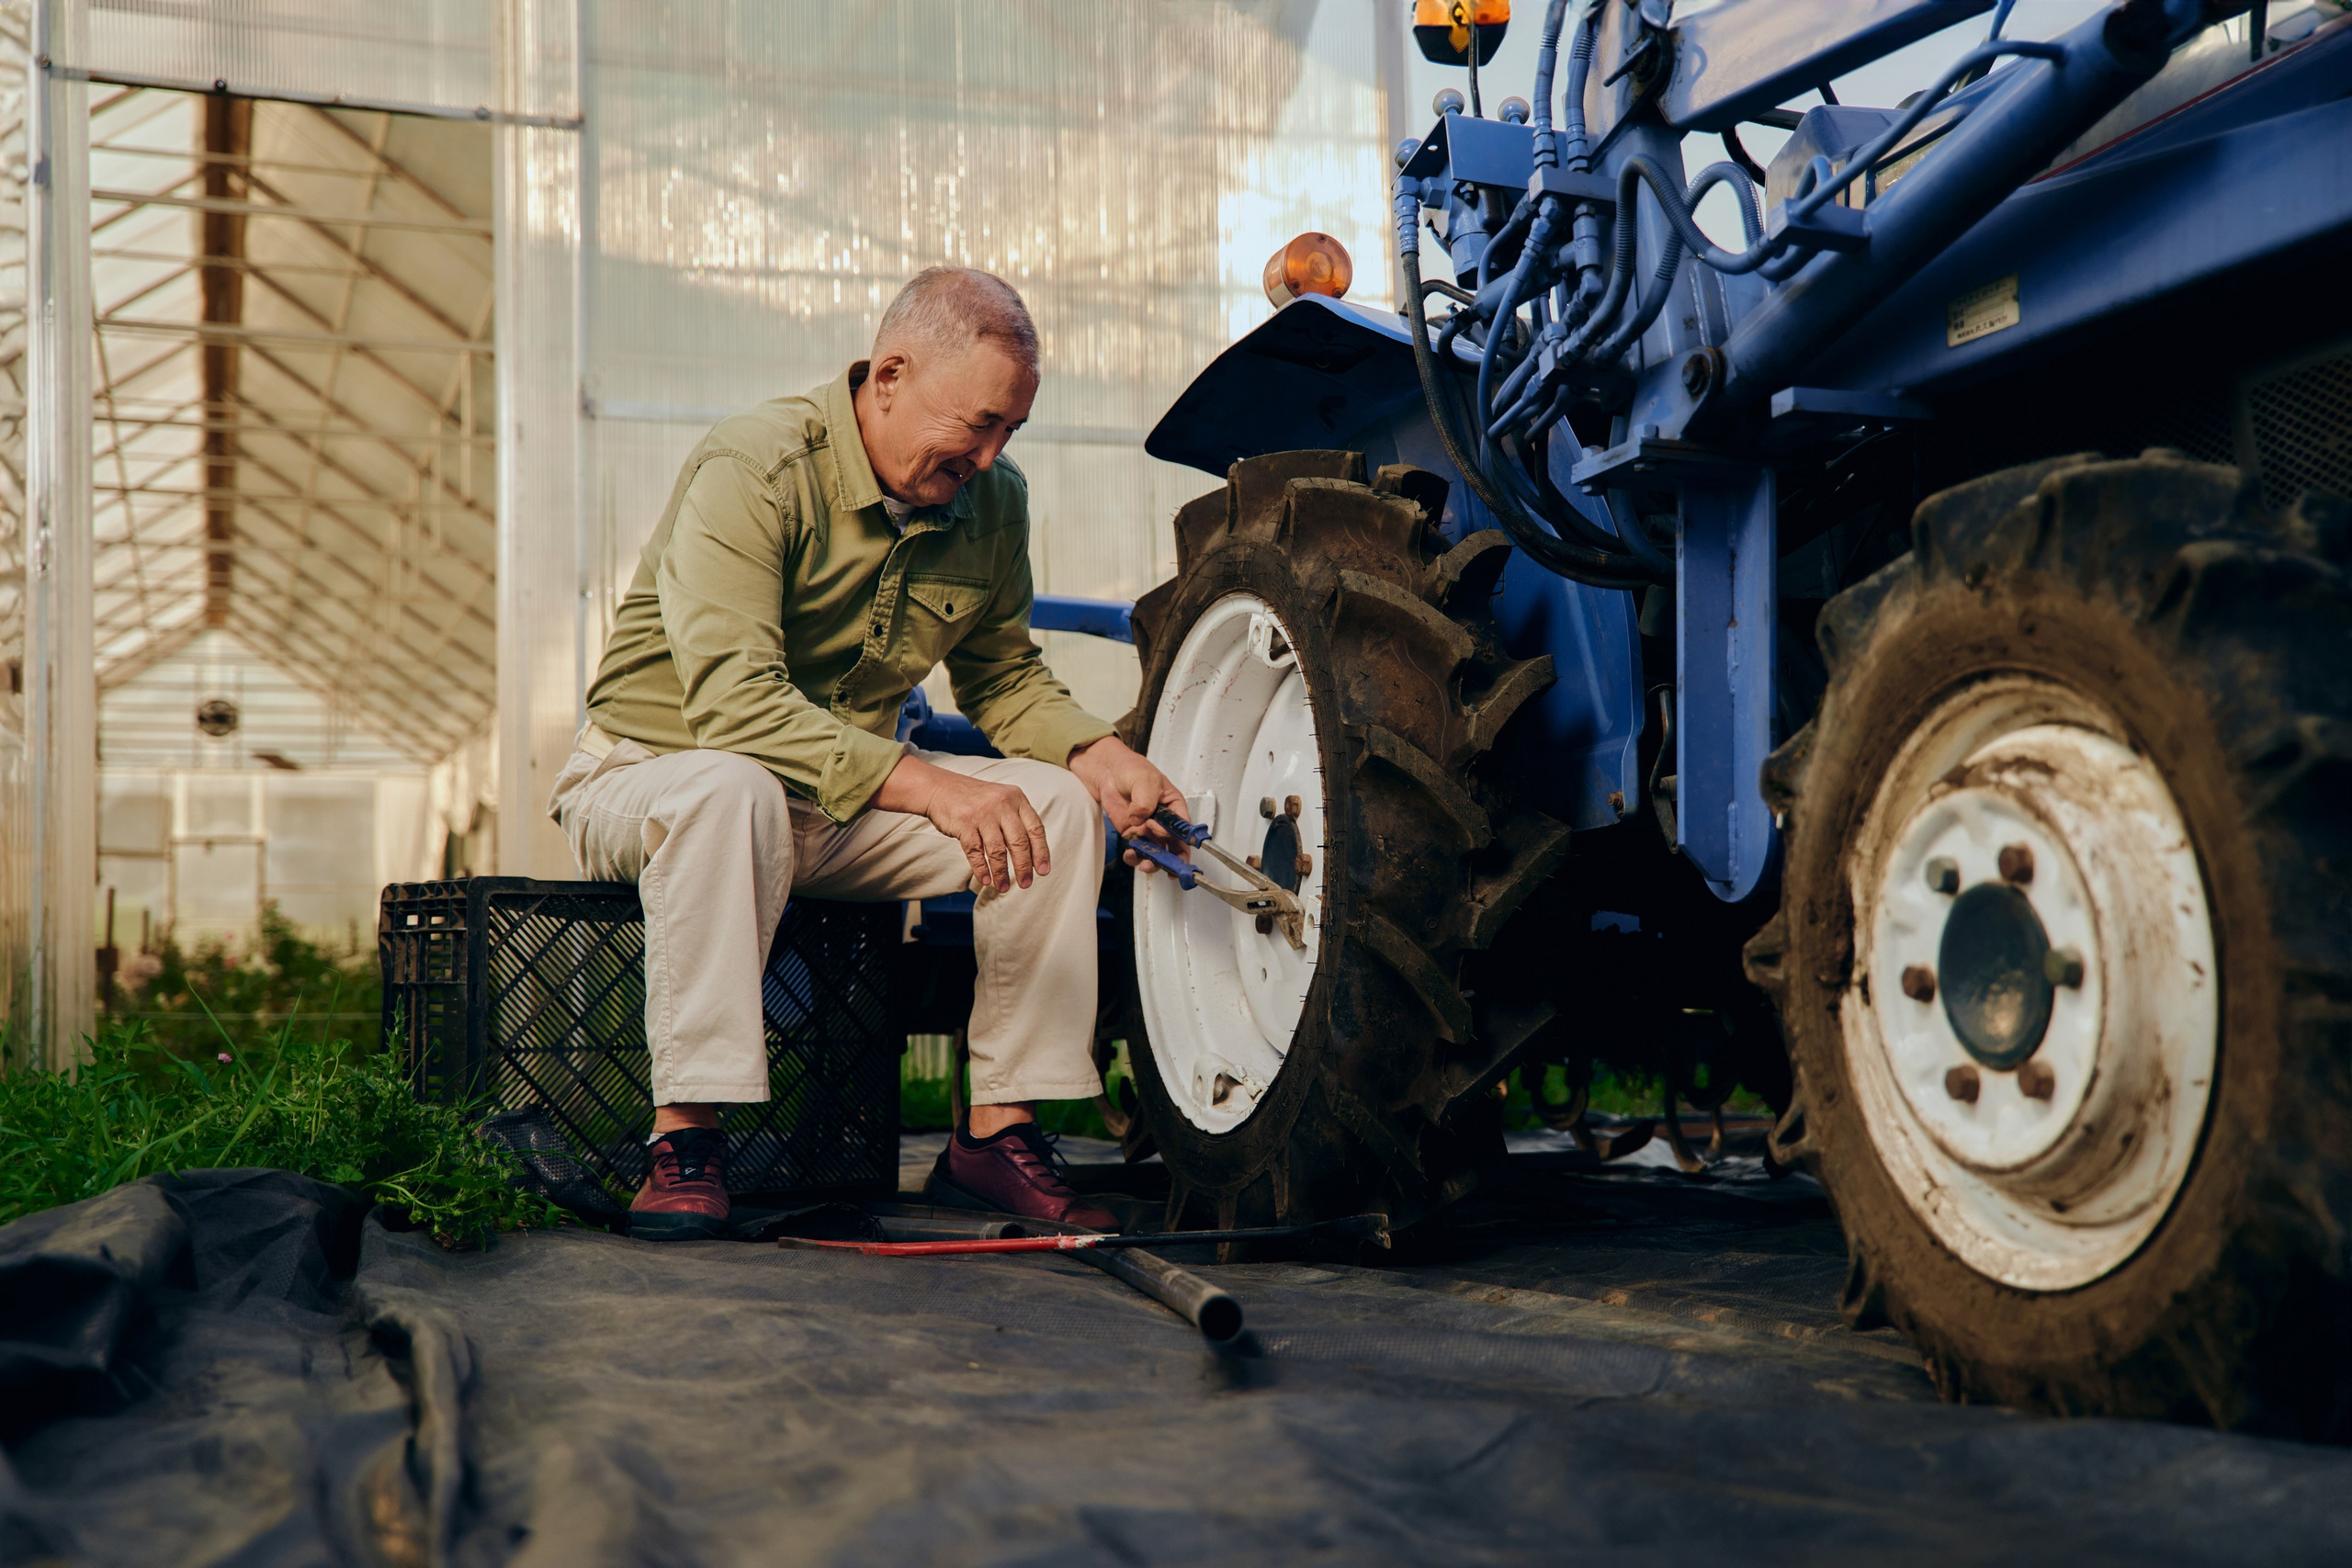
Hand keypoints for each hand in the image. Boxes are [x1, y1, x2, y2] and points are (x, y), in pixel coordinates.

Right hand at [874, 755, 1049, 893]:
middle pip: (1019, 842)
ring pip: (998, 850)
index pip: (1036, 829)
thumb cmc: (975, 800)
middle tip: (1026, 884)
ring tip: (1003, 888)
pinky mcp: (964, 823)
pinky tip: (985, 880)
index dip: (1041, 852)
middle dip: (1024, 867)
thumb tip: (1032, 855)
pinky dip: (981, 868)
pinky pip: (976, 852)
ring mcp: (982, 813)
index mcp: (1016, 798)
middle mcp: (1002, 804)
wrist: (940, 788)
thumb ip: (1016, 820)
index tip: (1043, 871)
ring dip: (1001, 873)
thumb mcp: (1001, 800)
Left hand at [1067, 735, 1189, 874]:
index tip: (1165, 837)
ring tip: (1145, 864)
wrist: (1108, 772)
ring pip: (1157, 852)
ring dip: (1153, 862)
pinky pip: (1137, 851)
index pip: (1183, 827)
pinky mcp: (1132, 834)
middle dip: (1173, 860)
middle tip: (1168, 869)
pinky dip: (1135, 857)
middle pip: (1175, 846)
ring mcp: (1148, 829)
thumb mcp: (1144, 780)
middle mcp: (1164, 821)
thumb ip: (1145, 800)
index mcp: (1174, 807)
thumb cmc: (1132, 769)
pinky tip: (1131, 855)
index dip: (1178, 837)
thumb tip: (1140, 818)